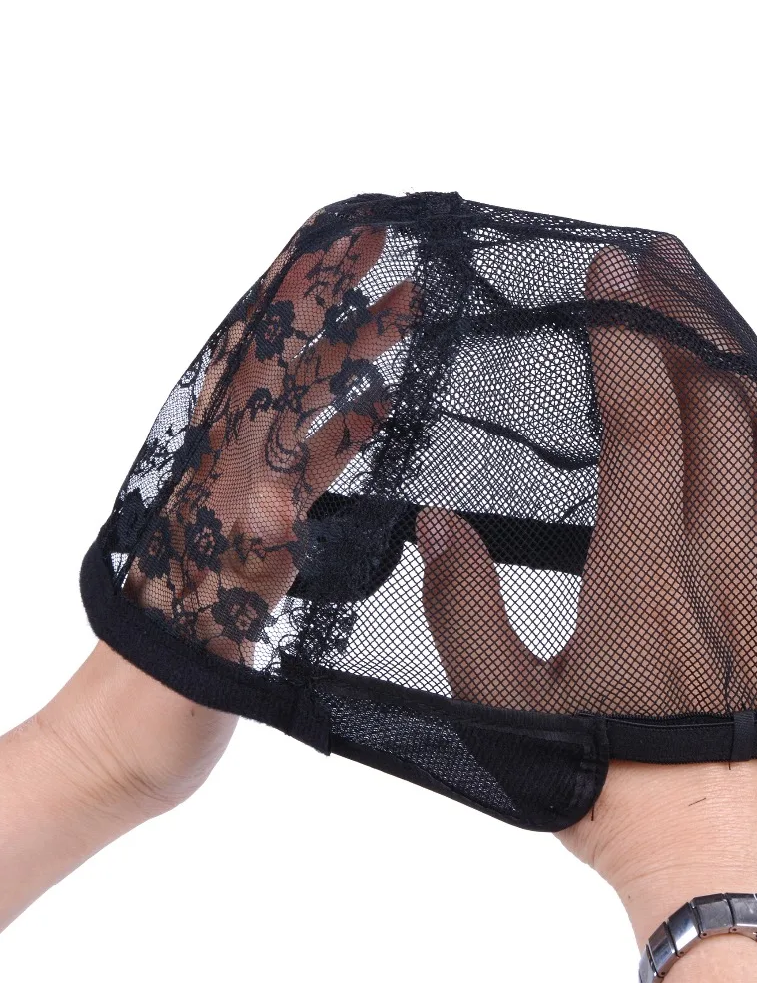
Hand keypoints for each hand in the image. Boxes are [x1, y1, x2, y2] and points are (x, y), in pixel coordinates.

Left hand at [0, 221, 413, 927]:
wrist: (127, 738)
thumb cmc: (159, 689)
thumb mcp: (201, 620)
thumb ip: (237, 558)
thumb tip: (278, 495)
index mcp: (212, 481)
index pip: (261, 363)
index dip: (303, 297)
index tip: (347, 245)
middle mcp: (225, 473)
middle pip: (285, 365)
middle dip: (335, 306)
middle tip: (390, 264)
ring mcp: (242, 501)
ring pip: (303, 405)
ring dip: (348, 359)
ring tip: (402, 320)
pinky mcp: (257, 537)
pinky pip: (308, 464)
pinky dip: (342, 429)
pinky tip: (377, 414)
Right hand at [414, 242, 756, 978]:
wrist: (714, 840)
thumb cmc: (605, 774)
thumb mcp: (503, 704)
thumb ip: (459, 608)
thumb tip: (435, 524)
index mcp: (643, 570)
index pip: (647, 421)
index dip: (628, 338)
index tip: (609, 277)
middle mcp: (722, 555)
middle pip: (717, 405)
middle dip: (684, 318)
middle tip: (656, 259)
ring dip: (737, 355)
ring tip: (705, 298)